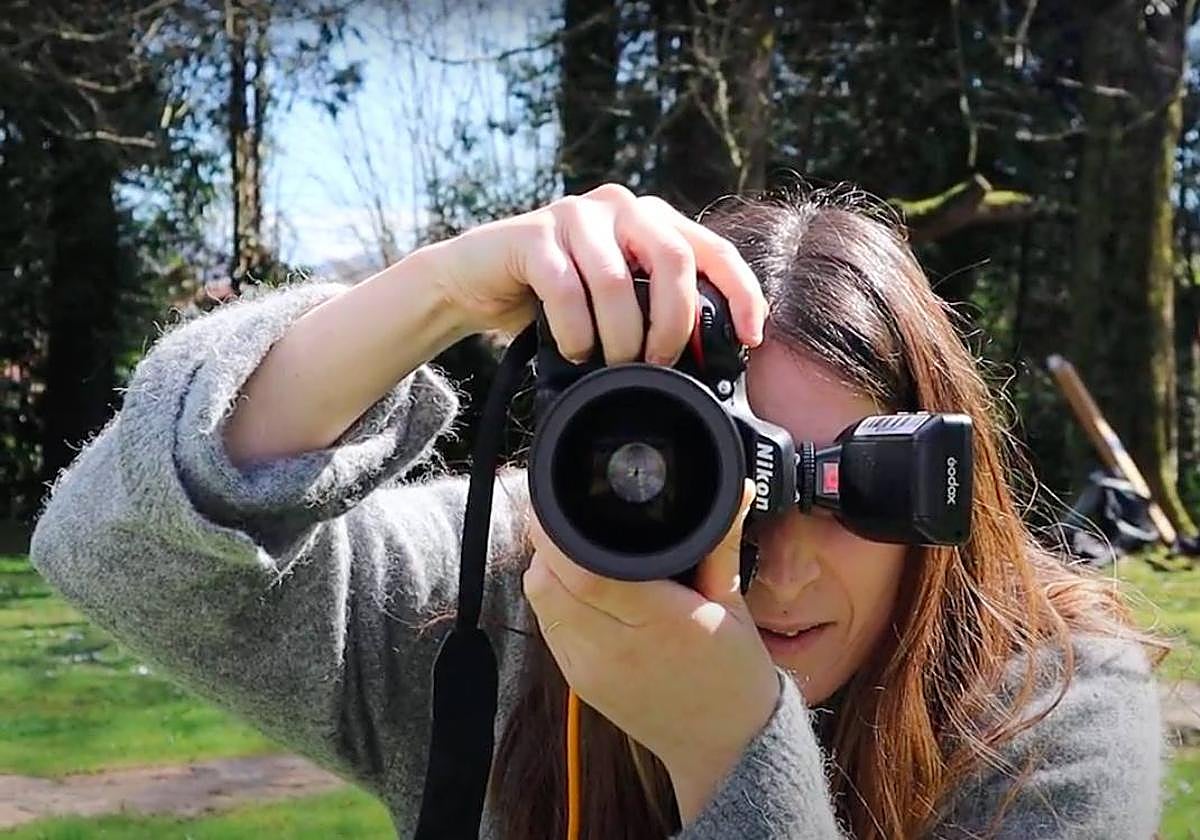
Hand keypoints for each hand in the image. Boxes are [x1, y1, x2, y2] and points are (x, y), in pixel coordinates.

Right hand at [420, 183, 766, 364]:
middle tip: (659, 362)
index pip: (714, 249)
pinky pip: (565, 289)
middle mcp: (621, 208)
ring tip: (608, 362)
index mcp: (652, 221)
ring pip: (617, 281)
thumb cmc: (553, 299)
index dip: (741, 293)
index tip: (750, 338)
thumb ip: (655, 312)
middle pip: (672, 260)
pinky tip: (573, 349)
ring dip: (618, 336)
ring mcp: (575, 215)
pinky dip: (574, 331)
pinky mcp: (531, 234)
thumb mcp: (615, 304)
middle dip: (673, 322)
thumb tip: (705, 361)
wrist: (474, 281)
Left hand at [522, 479, 780, 822]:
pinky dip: (553, 600)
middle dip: (547, 546)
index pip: (584, 571)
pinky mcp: (578, 682)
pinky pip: (547, 627)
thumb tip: (736, 490)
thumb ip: (721, 543)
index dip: (558, 535)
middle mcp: (615, 649)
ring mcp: (589, 670)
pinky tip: (578, 586)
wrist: (726, 749)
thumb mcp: (733, 603)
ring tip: (572, 550)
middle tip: (564, 519)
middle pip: (547, 585)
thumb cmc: (734, 676)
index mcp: (659, 623)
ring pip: (539, 604)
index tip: (556, 502)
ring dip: (547, 572)